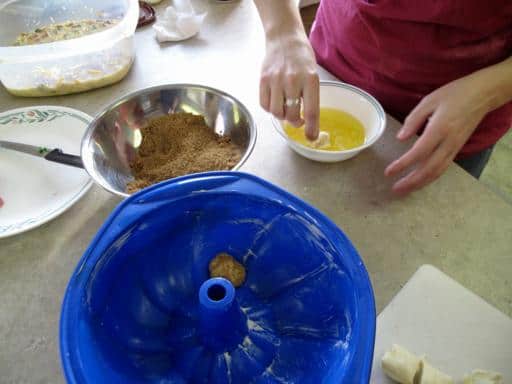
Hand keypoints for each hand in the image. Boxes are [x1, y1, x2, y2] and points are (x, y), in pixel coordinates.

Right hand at [260, 34, 319, 139]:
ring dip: (282, 116)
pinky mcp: (263, 80)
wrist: (284, 38)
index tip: (311, 138)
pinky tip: (276, 101)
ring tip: (286, 109)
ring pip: (277, 113)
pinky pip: (264, 105)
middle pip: (292, 115)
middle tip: (298, 119)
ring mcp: (276, 80)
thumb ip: (310, 96)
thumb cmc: (301, 58)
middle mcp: (293, 80)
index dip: (311, 129)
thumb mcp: (313, 75)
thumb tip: (308, 121)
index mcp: (311, 79)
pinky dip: (270, 109)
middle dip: (295, 122)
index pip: (312, 111)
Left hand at [385, 75, 490, 195]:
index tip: (389, 172)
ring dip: (420, 183)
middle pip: (429, 168)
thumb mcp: (429, 101)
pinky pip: (443, 168)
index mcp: (440, 128)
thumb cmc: (454, 94)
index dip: (403, 164)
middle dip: (411, 181)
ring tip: (404, 190)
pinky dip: (430, 177)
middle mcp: (449, 142)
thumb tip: (400, 138)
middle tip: (394, 189)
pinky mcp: (457, 149)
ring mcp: (455, 147)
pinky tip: (420, 181)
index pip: (419, 152)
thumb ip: (414, 119)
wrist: (483, 95)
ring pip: (437, 172)